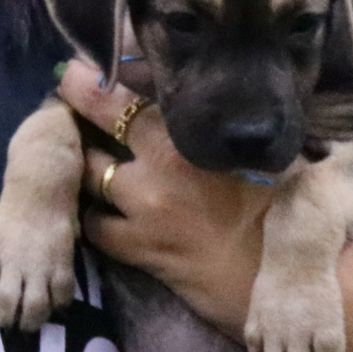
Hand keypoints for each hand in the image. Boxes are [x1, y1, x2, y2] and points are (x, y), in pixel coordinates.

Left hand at [58, 61, 273, 337]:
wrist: (284, 280)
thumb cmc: (289, 212)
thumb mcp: (271, 153)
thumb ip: (234, 128)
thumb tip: (220, 106)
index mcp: (186, 138)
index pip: (121, 97)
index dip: (90, 82)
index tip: (76, 71)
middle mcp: (154, 170)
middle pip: (92, 130)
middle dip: (73, 114)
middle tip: (63, 104)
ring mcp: (141, 212)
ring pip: (85, 178)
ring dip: (80, 165)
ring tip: (78, 157)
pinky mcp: (138, 252)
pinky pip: (94, 227)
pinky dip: (91, 215)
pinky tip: (96, 208)